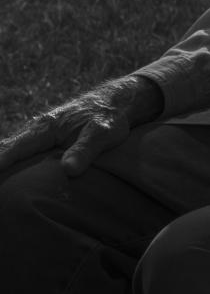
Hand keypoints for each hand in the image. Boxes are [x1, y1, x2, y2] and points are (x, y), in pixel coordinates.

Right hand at [0, 74, 163, 177]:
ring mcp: (39, 133)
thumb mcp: (102, 134)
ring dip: (4, 163)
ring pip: (14, 150)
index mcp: (46, 128)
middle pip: (8, 149)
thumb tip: (68, 170)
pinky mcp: (44, 139)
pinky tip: (10, 177)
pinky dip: (12, 161)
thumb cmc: (108, 118)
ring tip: (2, 190)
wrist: (113, 103)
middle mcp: (37, 129)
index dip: (1, 162)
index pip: (15, 148)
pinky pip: (22, 151)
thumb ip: (85, 150)